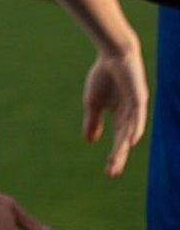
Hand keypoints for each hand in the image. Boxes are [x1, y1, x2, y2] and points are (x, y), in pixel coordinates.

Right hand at [83, 45, 148, 176]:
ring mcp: (137, 108)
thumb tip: (90, 141)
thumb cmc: (103, 76)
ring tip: (117, 159)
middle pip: (125, 140)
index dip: (114, 156)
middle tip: (112, 173)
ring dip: (124, 146)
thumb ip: (93, 121)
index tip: (109, 173)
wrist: (112, 55)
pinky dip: (136, 129)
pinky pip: (138, 117)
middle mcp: (131, 116)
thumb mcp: (93, 102)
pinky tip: (132, 140)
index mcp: (120, 116)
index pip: (118, 141)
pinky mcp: (139, 98)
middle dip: (118, 156)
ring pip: (131, 132)